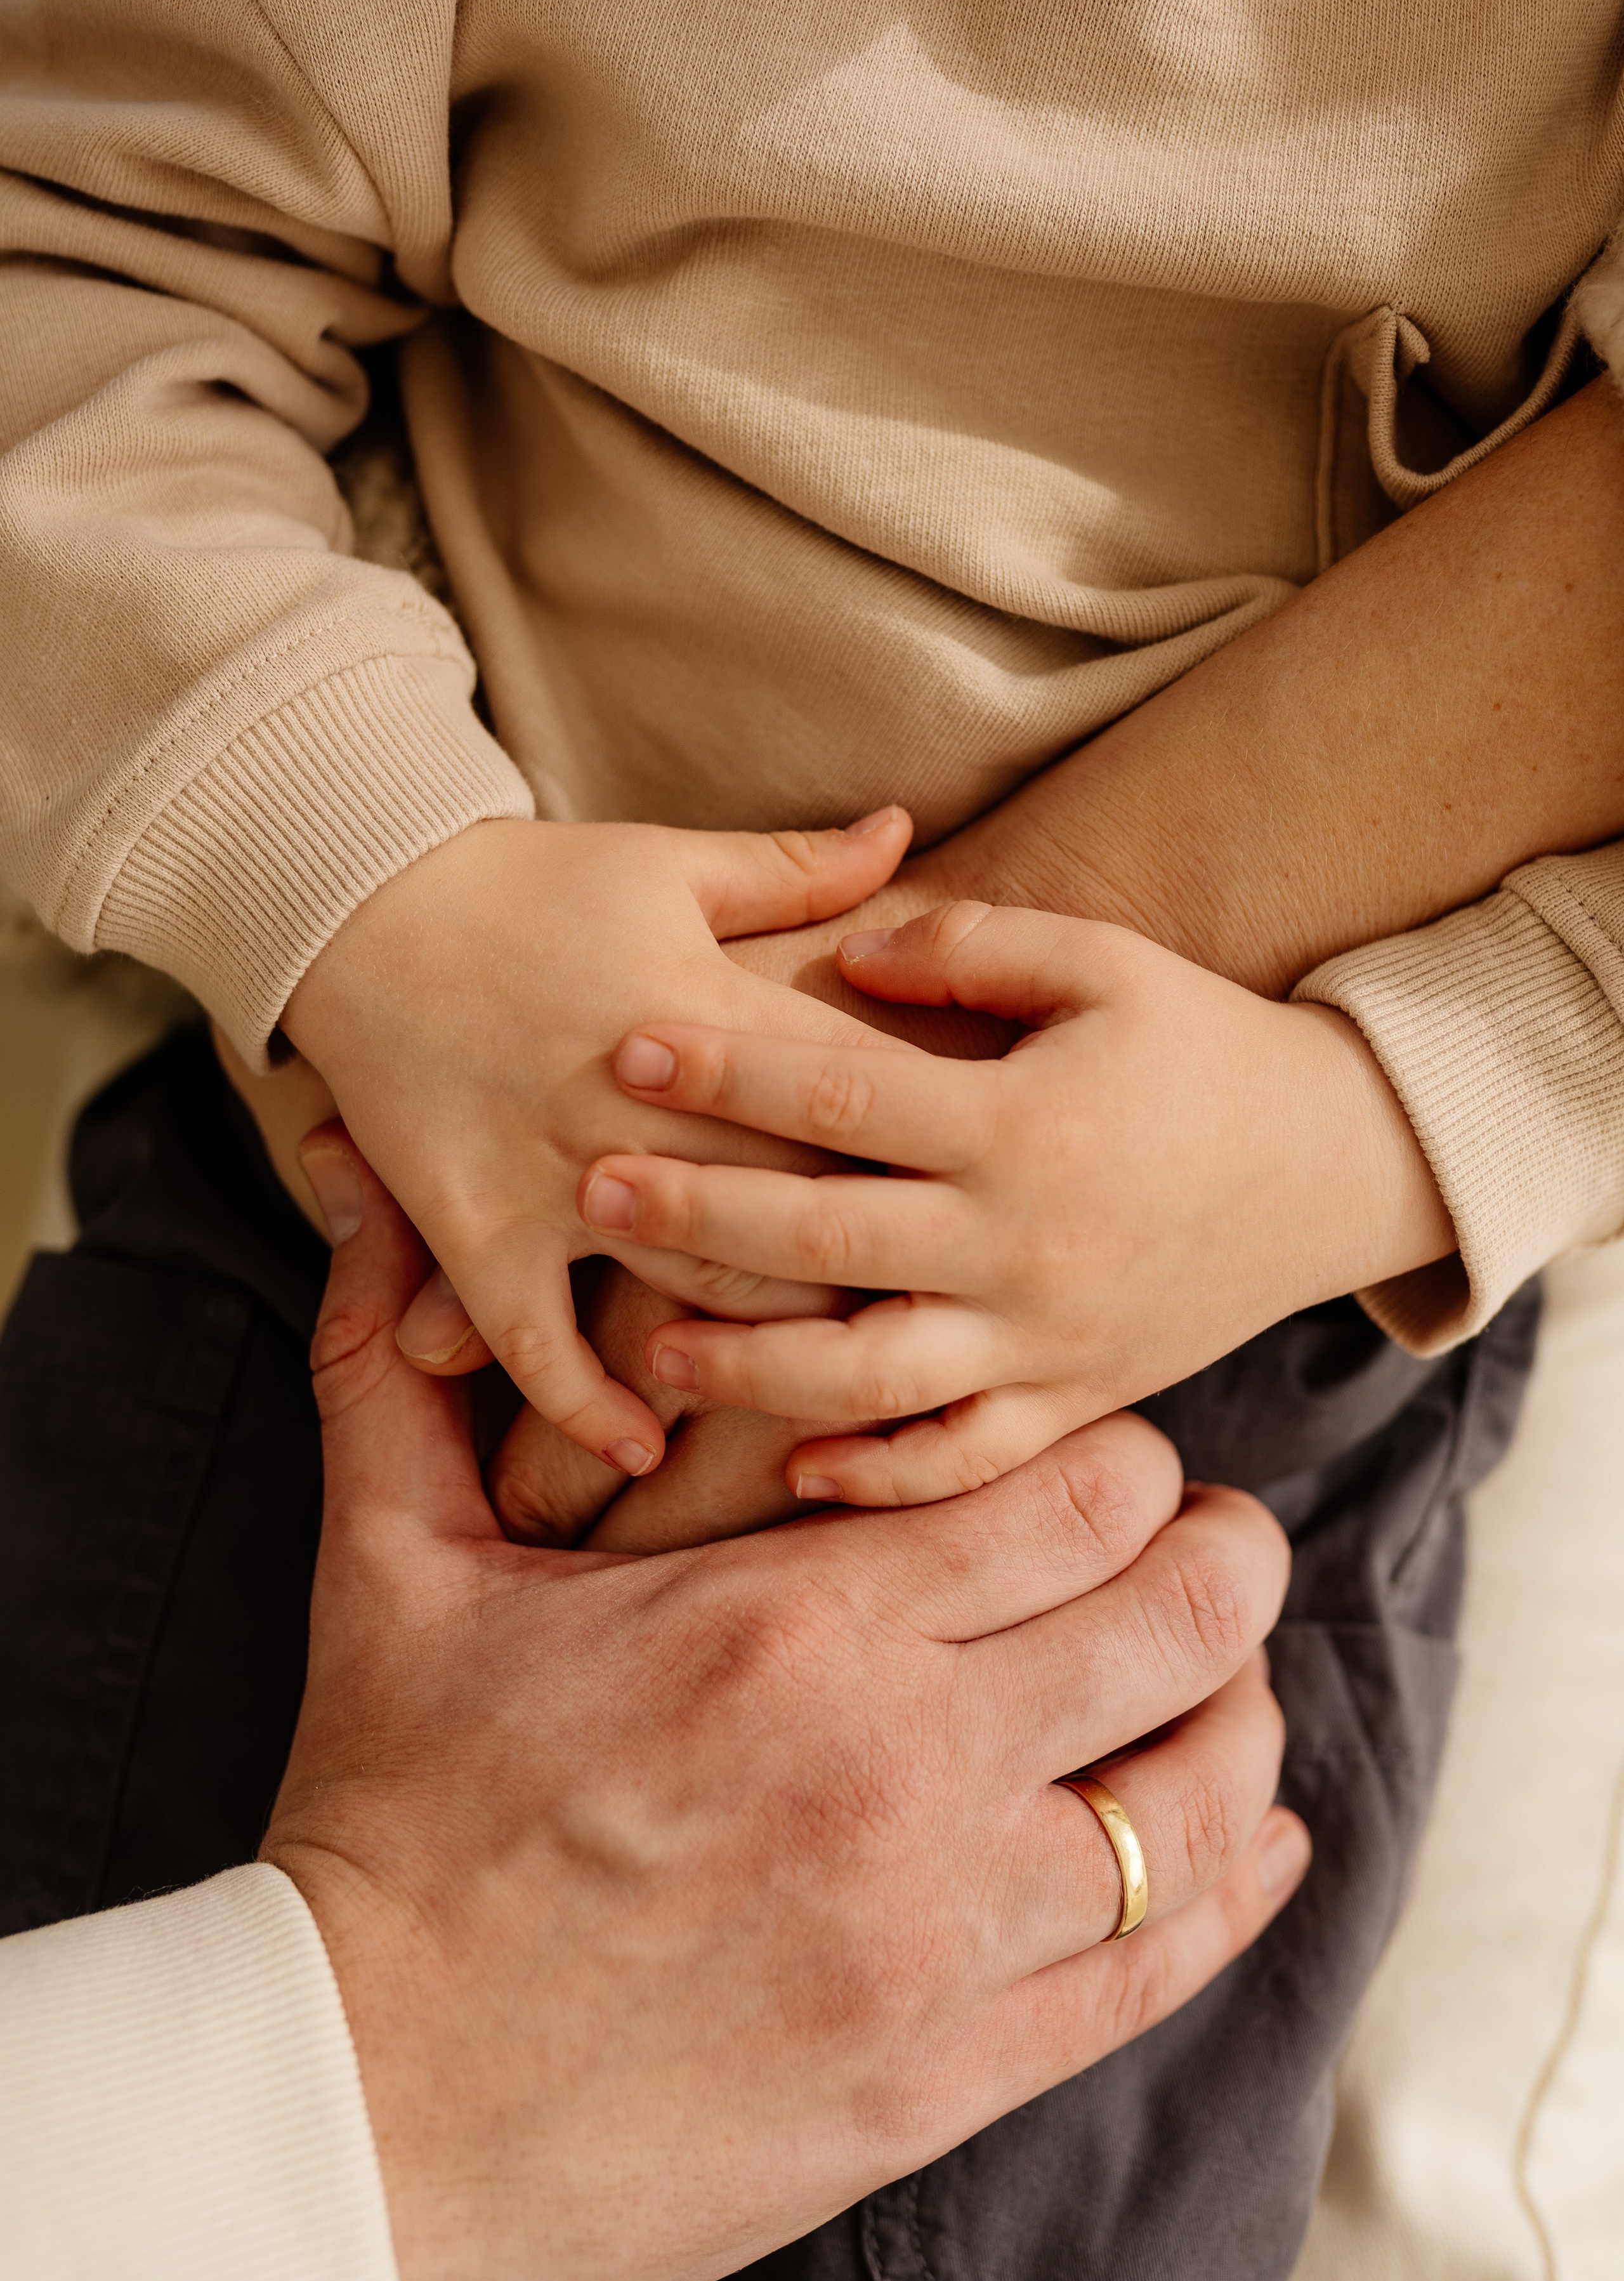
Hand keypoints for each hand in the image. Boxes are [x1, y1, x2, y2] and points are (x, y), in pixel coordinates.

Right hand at [267, 1124, 1308, 2280]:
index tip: (1102, 1462)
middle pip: (1186, 1617)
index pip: (1080, 1491)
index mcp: (792, 1623)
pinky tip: (1256, 1843)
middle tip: (1207, 1541)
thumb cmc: (389, 1827)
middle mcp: (902, 1767)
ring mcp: (942, 1934)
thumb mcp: (393, 1577)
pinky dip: (1236, 1890)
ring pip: (1205, 1796)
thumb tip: (358, 1203)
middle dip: (1224, 1556)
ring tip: (1217, 1682)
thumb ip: (401, 1378)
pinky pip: (1160, 1969)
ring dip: (1237, 1717)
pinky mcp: (948, 2072)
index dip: (1124, 1457)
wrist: (369, 2105)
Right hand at [280, 809, 913, 1476]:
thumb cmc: (530, 881)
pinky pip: (535, 1343)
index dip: (936, 1149)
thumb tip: (905, 829)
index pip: (852, 1097)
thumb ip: (797, 869)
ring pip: (692, 1288)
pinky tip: (645, 1451)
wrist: (358, 900)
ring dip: (767, 1343)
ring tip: (840, 1385)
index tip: (1010, 1194)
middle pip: (798, 1211)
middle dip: (882, 1265)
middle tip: (957, 1317)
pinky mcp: (476, 1228)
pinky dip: (588, 1404)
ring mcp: (553, 1178)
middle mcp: (638, 1107)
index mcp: (705, 1011)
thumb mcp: (670, 860)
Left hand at [576, 904, 1456, 1506]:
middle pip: (828, 1243)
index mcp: (1023, 1125)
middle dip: (699, 1218)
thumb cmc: (1203, 1046)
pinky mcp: (1074, 1400)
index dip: (727, 1073)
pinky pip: (966, 1459)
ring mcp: (1048, 1338)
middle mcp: (1025, 1244)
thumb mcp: (1108, 964)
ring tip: (654, 1351)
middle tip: (594, 1192)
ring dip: (755, 1369)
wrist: (1335, 1166)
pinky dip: (883, 1475)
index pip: (842, 1098)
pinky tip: (798, 1469)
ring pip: (875, 1377)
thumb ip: (976, 946)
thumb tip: (849, 951)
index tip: (629, 1048)